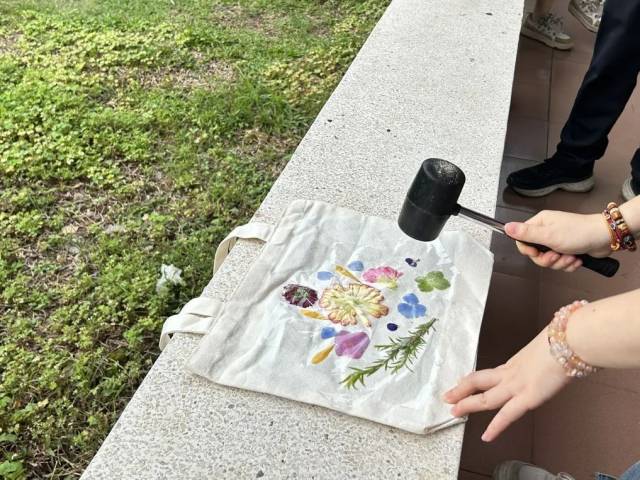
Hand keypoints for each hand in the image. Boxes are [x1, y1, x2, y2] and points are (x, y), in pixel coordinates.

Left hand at [442, 330, 569, 440]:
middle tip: (446, 396)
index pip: (490, 373)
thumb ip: (545, 355)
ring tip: (454, 412)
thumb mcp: (548, 347)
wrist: (570, 341)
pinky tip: (486, 436)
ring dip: (467, 405)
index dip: (474, 380)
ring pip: (485, 398)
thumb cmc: (565, 340)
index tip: (462, 382)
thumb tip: (554, 355)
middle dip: (461, 389)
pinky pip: (507, 415)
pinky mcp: (528, 397)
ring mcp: (517, 385)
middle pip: (478, 381)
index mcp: (517, 362)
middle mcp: (511, 372)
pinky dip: (496, 427)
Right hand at [505, 210, 611, 271]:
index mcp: (540, 223)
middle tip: (557, 256)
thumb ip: (526, 233)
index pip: (522, 239)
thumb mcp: (548, 235)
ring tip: (571, 257)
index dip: (528, 250)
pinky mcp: (568, 250)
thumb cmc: (579, 232)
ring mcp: (558, 241)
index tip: (537, 253)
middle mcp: (547, 231)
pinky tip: (577, 258)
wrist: (605, 238)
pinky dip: (568, 264)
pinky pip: (560, 263)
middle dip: (547, 260)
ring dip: (560, 263)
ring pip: (548, 260)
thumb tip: (506, 227)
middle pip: (535, 253)